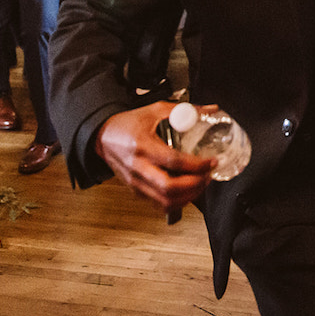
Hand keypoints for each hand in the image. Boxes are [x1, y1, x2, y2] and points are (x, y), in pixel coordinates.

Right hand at [95, 102, 216, 213]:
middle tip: (208, 176)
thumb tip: (210, 110)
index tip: (211, 162)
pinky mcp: (136, 191)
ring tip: (201, 184)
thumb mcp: (154, 111)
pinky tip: (187, 192)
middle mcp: (138, 167)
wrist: (103, 137)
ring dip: (188, 197)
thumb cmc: (127, 124)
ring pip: (165, 202)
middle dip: (195, 185)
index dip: (197, 165)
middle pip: (169, 188)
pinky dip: (177, 202)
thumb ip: (183, 110)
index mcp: (142, 146)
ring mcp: (136, 182)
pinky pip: (159, 205)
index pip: (173, 161)